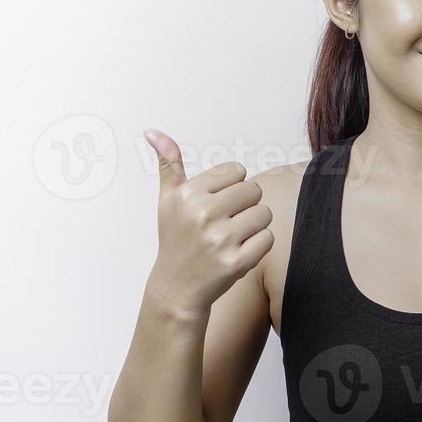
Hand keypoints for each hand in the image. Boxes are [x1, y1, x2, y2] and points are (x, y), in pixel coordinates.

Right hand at [143, 130, 274, 314]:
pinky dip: (258, 246)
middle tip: (227, 222)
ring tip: (233, 237)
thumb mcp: (168, 201)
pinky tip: (238, 252)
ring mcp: (220, 240)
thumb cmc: (176, 240)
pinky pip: (268, 238)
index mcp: (188, 194)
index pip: (236, 171)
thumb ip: (169, 165)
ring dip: (254, 226)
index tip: (217, 204)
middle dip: (245, 205)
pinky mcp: (236, 263)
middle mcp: (202, 214)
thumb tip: (153, 133)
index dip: (232, 187)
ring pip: (264, 214)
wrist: (176, 288)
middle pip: (254, 190)